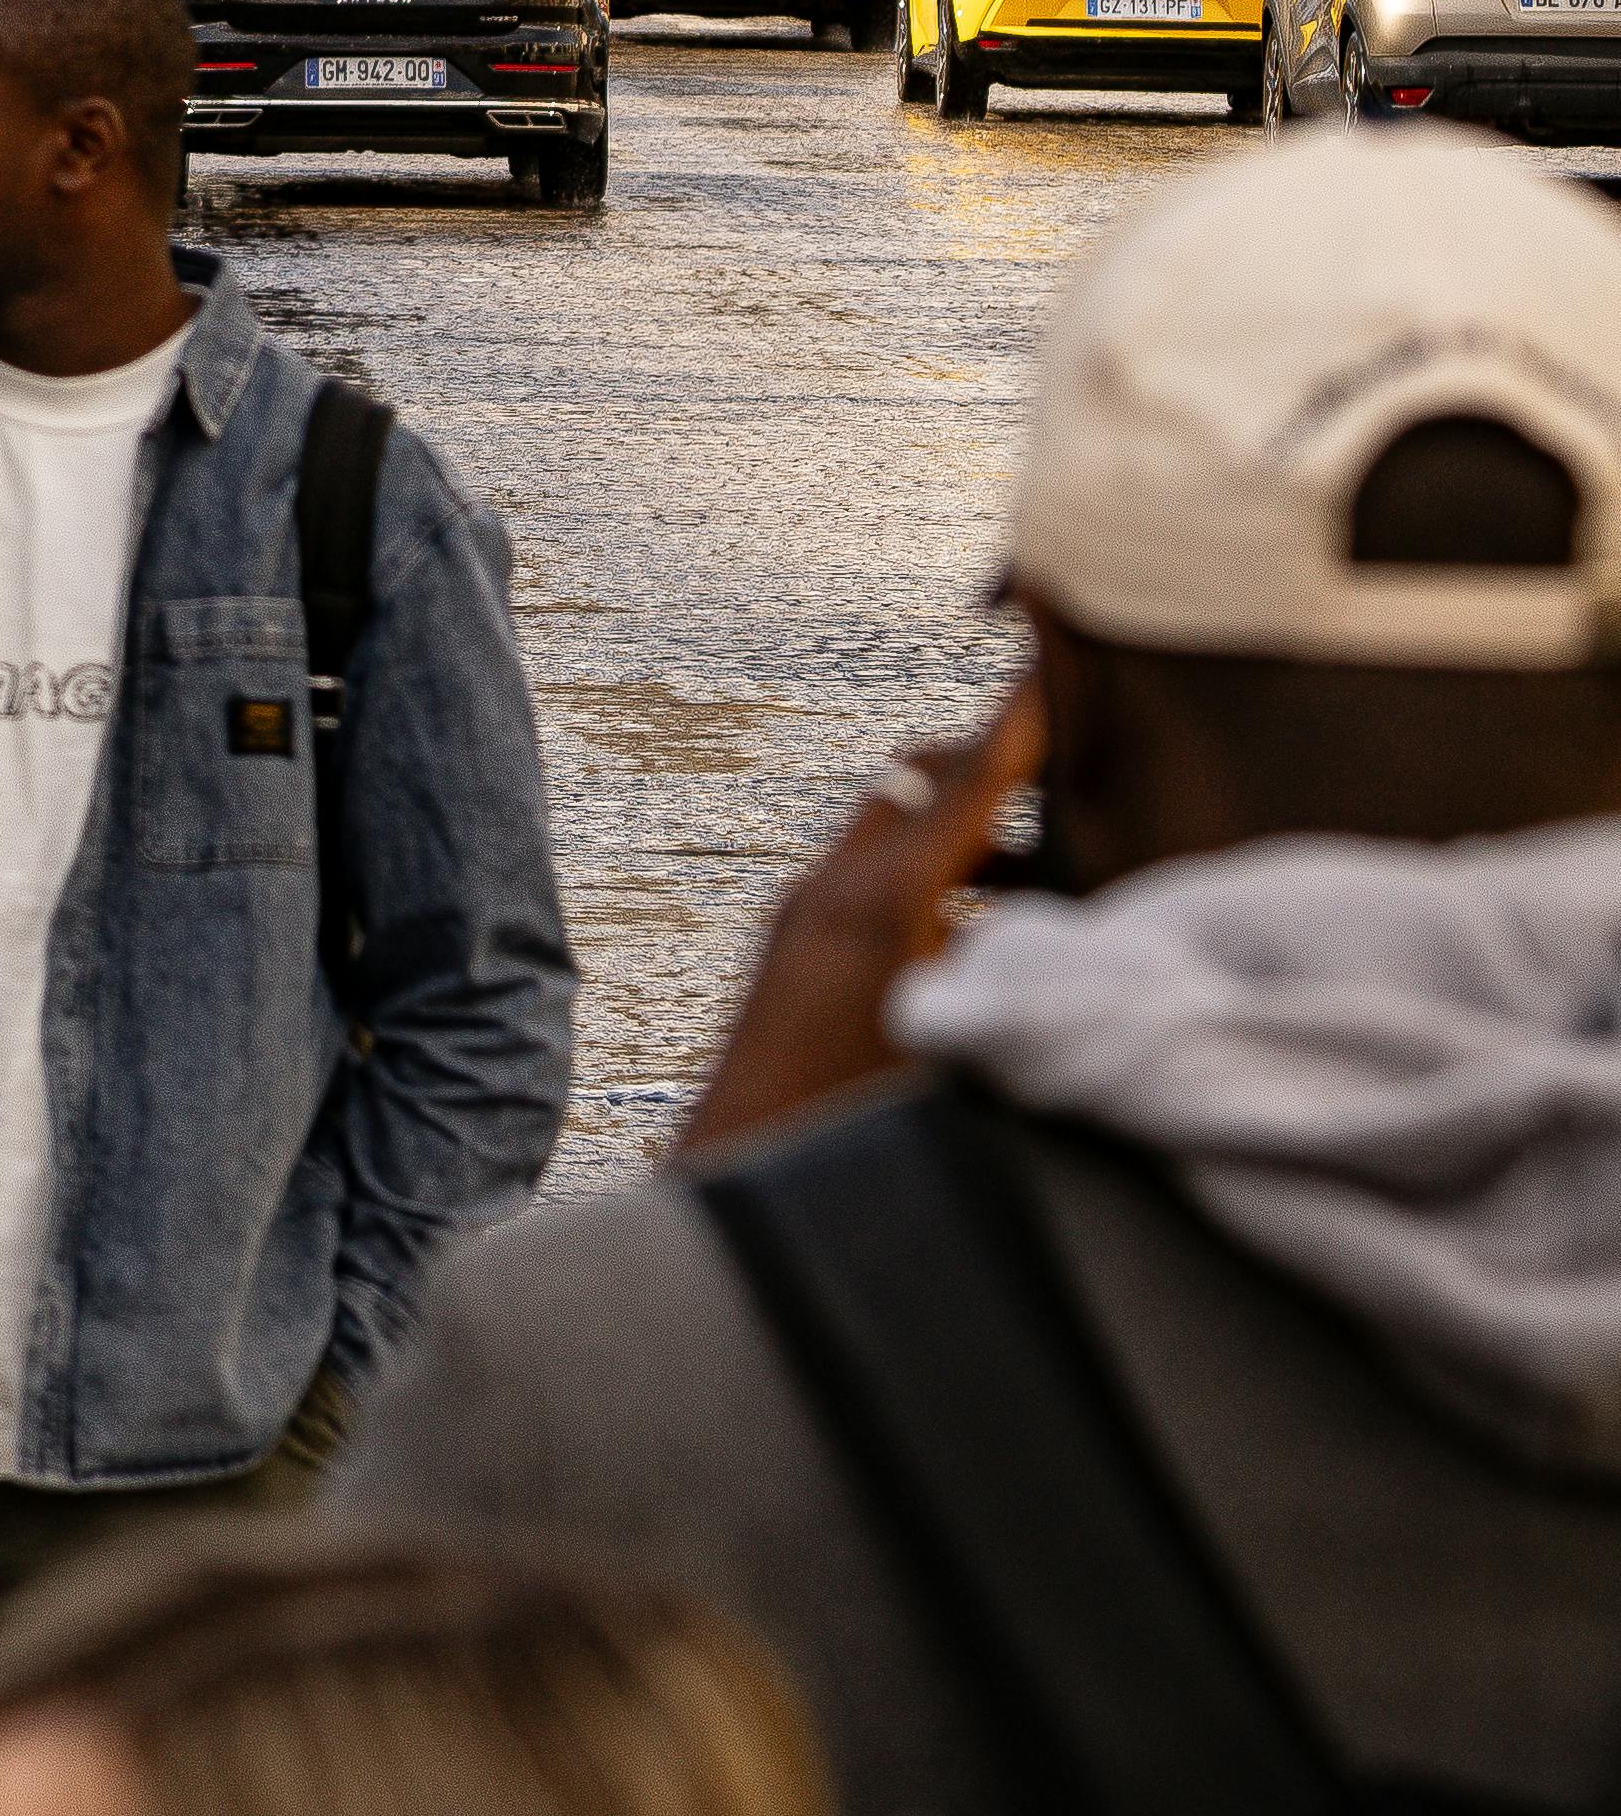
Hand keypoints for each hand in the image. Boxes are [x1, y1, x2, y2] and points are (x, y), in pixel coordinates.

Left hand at [675, 676, 1043, 1157]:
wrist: (735, 1166)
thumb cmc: (853, 1124)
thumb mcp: (961, 1043)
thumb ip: (1015, 975)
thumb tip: (1080, 939)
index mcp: (884, 898)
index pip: (969, 780)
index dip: (1019, 717)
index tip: (1050, 649)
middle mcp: (836, 883)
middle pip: (925, 784)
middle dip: (995, 772)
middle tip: (1069, 780)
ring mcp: (805, 907)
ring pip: (896, 832)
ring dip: (964, 839)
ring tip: (1043, 883)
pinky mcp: (791, 938)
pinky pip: (866, 874)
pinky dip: (927, 882)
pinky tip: (971, 939)